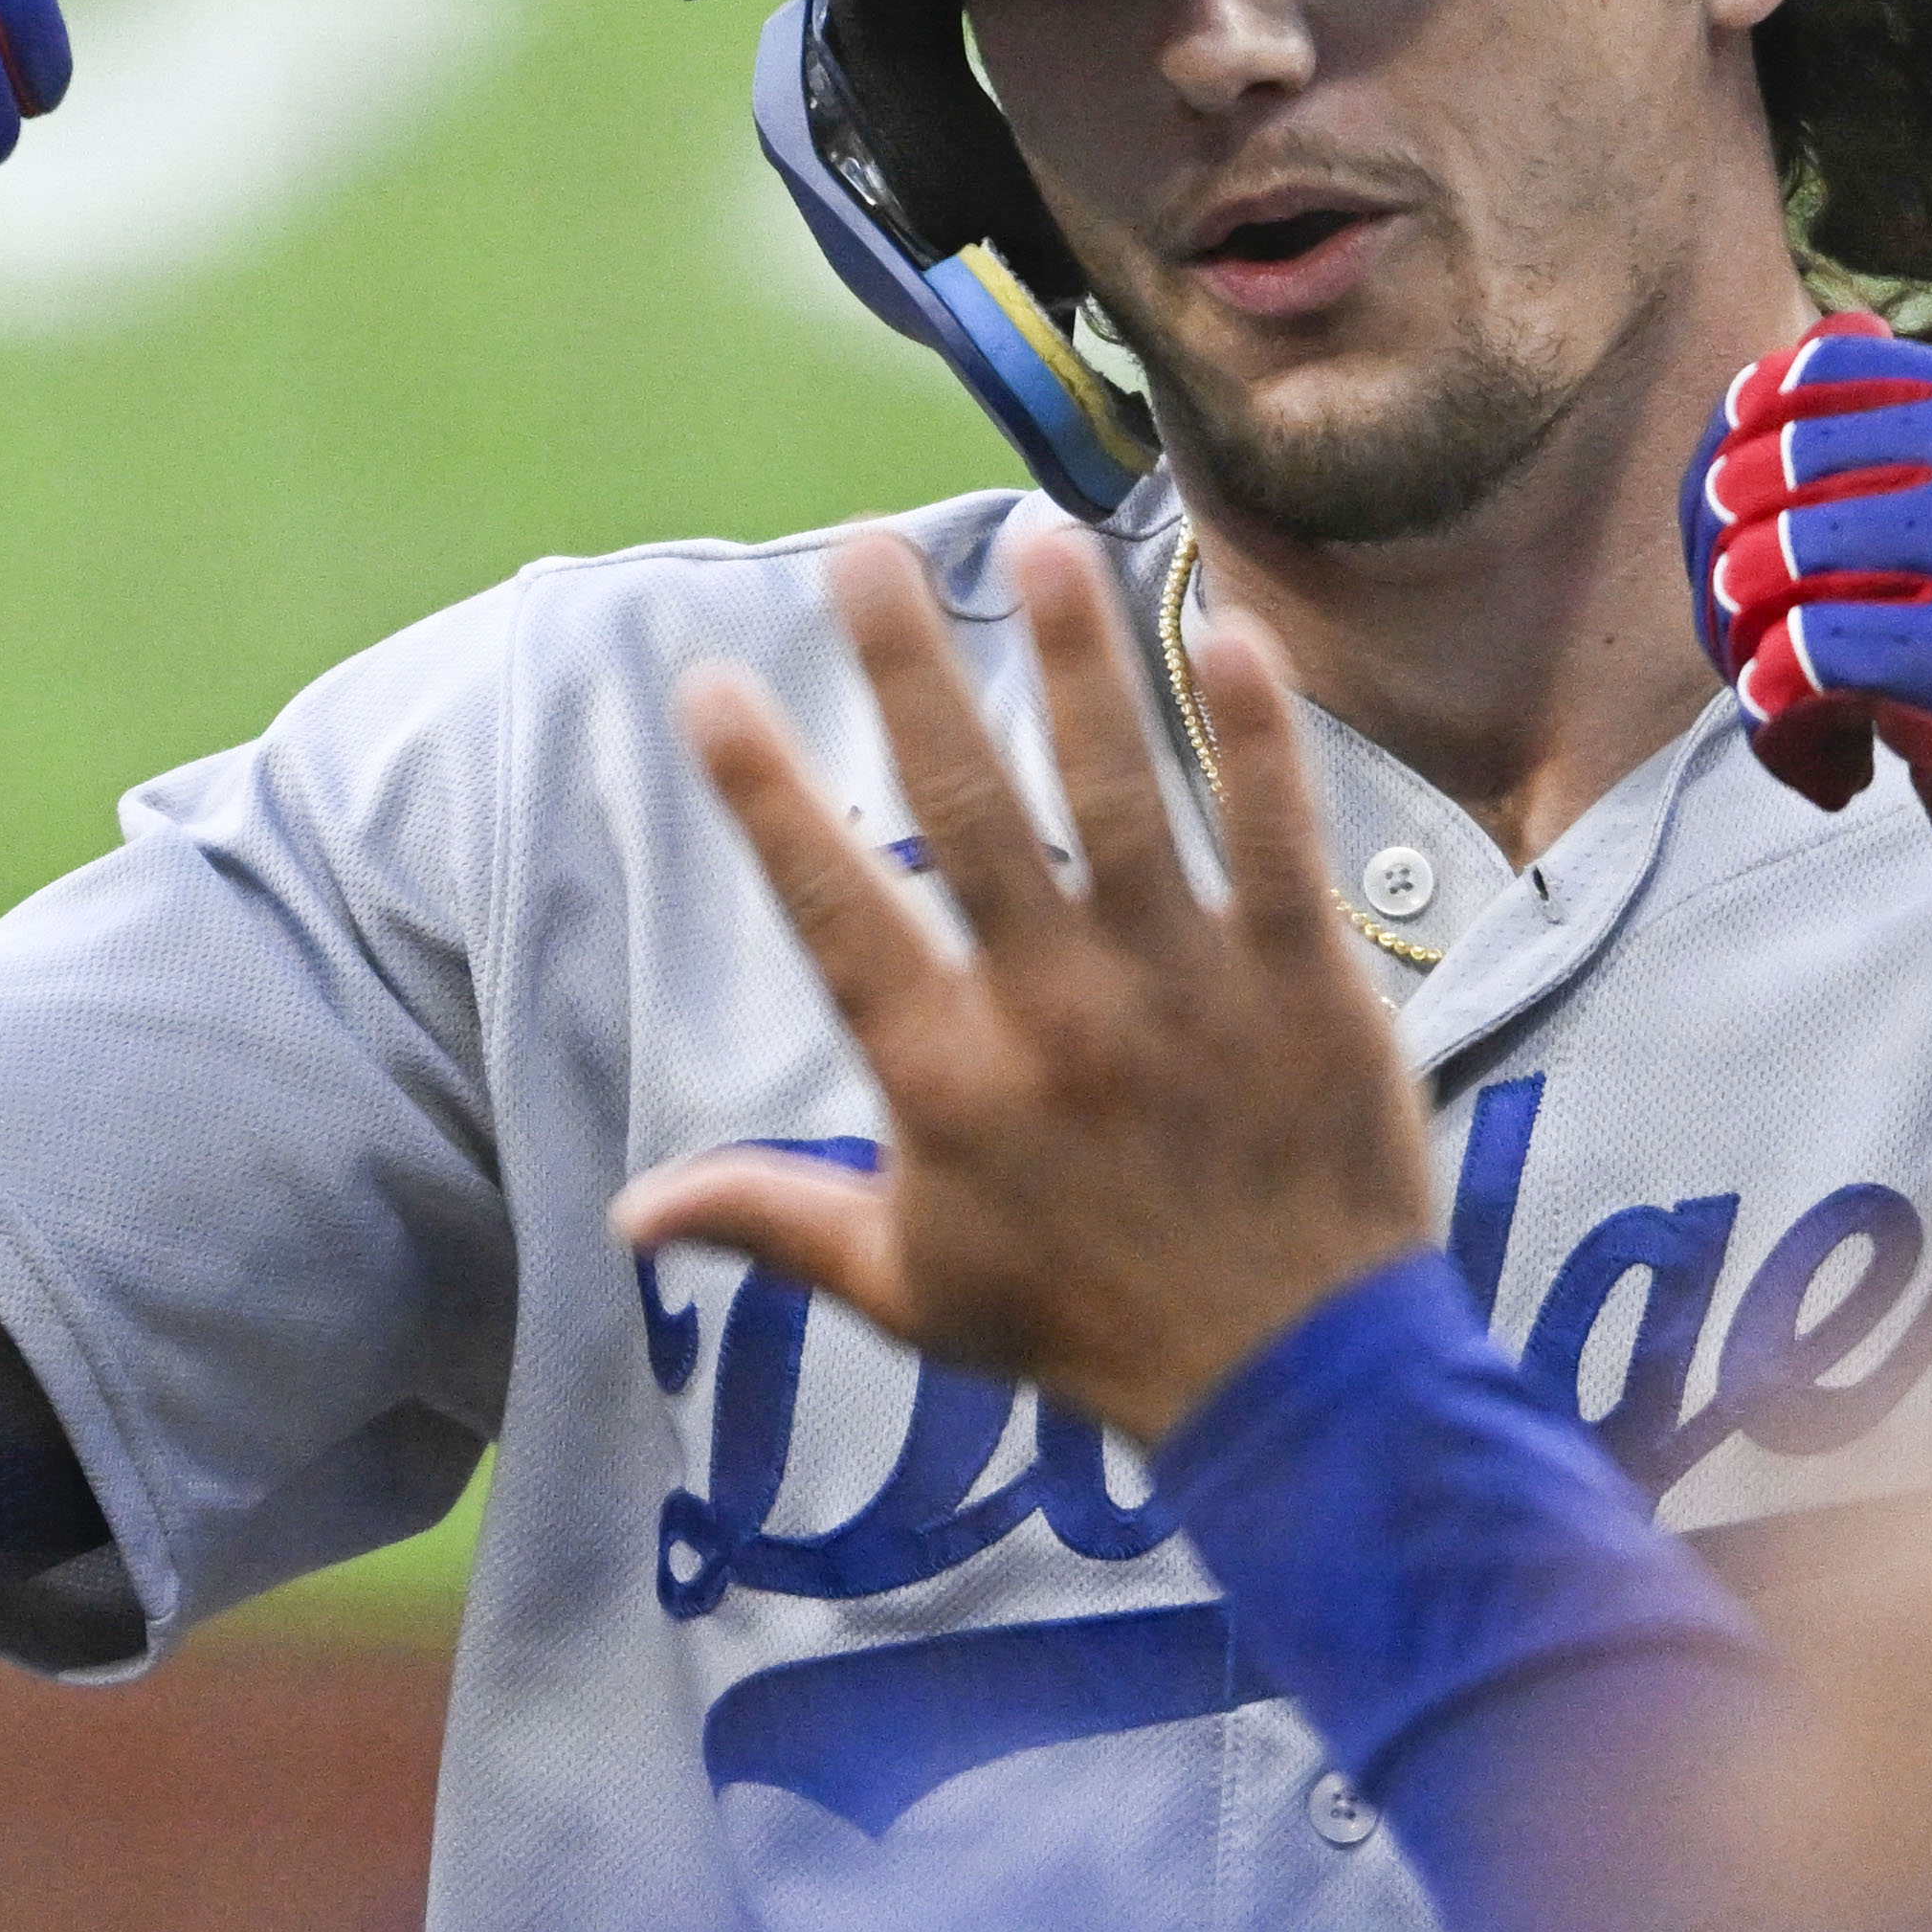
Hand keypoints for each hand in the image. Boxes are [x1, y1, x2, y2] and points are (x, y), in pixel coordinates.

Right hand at [614, 526, 1436, 1448]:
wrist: (1291, 1386)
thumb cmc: (1086, 1332)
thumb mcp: (910, 1287)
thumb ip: (773, 1220)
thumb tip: (630, 1213)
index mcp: (943, 1080)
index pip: (832, 909)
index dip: (766, 795)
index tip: (709, 686)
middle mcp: (1050, 1014)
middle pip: (965, 812)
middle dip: (906, 671)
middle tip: (862, 553)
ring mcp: (1181, 989)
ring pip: (1118, 795)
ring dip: (1079, 661)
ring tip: (1043, 544)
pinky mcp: (1301, 983)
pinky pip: (1275, 836)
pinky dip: (1256, 735)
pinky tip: (1229, 632)